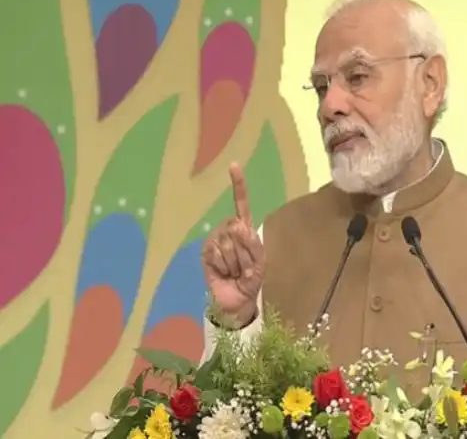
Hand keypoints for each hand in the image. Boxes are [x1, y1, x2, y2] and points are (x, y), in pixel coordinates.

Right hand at [201, 163, 264, 327]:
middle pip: (238, 231)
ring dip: (236, 263)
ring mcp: (215, 239)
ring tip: (236, 272)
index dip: (238, 185)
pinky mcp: (205, 251)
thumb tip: (238, 226)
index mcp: (244, 228)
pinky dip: (224, 267)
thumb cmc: (251, 279)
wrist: (236, 300)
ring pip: (228, 245)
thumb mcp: (260, 262)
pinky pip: (216, 253)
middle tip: (246, 268)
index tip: (234, 165)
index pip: (241, 203)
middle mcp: (228, 229)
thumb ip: (253, 244)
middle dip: (246, 254)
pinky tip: (224, 273)